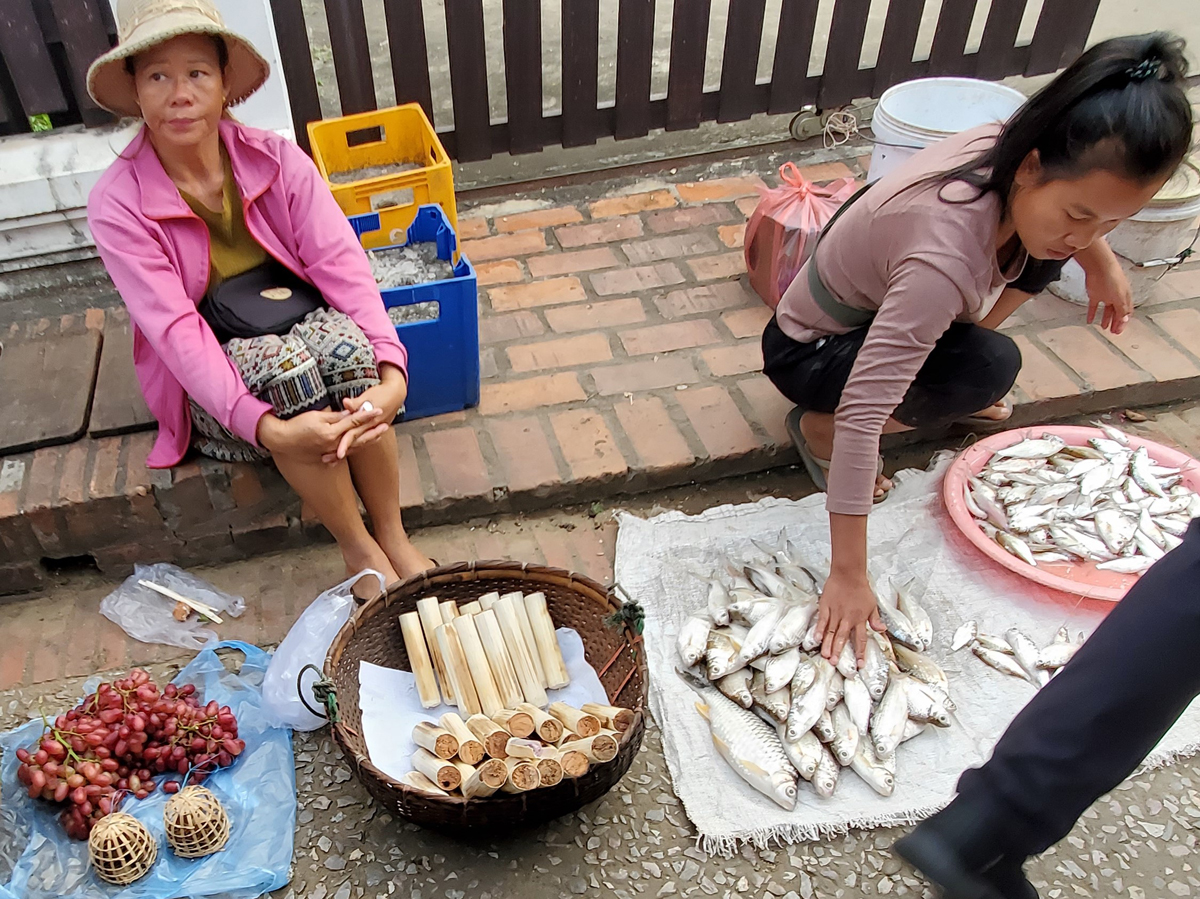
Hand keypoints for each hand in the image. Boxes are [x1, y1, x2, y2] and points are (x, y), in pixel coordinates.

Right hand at [258, 405, 384, 460]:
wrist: (282, 441)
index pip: (353, 422)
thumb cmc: (296, 425)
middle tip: (385, 425)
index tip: (377, 410)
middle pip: (357, 437)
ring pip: (354, 447)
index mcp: (330, 433)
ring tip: (379, 435)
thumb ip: (334, 417)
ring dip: (367, 440)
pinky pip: (345, 453)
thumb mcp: (315, 416)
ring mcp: (330, 451)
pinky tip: (362, 446)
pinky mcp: (327, 455)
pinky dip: (355, 449)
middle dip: (372, 431)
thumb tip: (349, 413)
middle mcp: (333, 444)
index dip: (366, 415)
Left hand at [325, 364, 407, 461]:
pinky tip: (343, 452)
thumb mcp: (369, 396)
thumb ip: (356, 403)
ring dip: (343, 452)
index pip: (354, 435)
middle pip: (354, 444)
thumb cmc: (382, 394)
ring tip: (331, 461)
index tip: (337, 454)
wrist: (396, 394)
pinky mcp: (370, 430)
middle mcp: (369, 429)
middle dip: (340, 452)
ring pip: (356, 445)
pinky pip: (360, 442)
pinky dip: (351, 448)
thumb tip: (346, 403)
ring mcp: (370, 430)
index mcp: (369, 422)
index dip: (345, 444)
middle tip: (327, 460)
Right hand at [816, 567, 884, 665]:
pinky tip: (817, 638)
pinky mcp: (826, 606)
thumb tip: (882, 630)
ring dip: (828, 644)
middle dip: (838, 651)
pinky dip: (819, 629)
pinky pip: (822, 620)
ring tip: (825, 656)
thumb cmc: (861, 589)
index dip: (860, 652)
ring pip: (831, 631)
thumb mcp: (872, 605)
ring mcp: (836, 612)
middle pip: (842, 637)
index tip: (860, 665)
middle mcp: (848, 618)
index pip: (861, 639)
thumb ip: (875, 619)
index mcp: (860, 619)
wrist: (849, 574)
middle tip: (834, 663)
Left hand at [1084, 253, 1132, 334]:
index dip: (1124, 322)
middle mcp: (1116, 296)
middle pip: (1117, 312)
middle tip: (1113, 332)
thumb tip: (1126, 319)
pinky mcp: (1094, 294)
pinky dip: (1092, 314)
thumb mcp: (1120, 297)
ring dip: (1106, 319)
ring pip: (1106, 310)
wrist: (1099, 266)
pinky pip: (1093, 307)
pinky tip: (1090, 320)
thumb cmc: (1112, 277)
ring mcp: (1105, 295)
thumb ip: (1122, 309)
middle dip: (1116, 322)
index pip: (1126, 312)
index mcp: (1125, 297)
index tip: (1119, 331)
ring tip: (1104, 327)